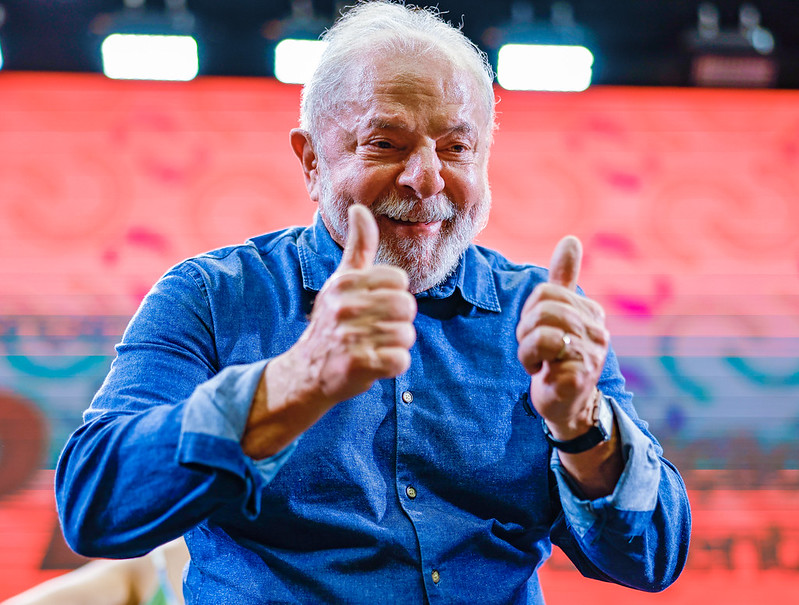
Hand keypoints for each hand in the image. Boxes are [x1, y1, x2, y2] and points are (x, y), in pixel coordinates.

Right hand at [293, 204, 416, 402]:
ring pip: (406, 334)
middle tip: (376, 329)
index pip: (399, 281)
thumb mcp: (342, 280)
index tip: (374, 305)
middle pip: (406, 307)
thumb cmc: (332, 321)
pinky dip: (393, 365)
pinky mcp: (358, 364)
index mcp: (346, 282)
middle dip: (399, 321)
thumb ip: (358, 245)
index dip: (393, 295)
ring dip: (395, 345)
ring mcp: (350, 336)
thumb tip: (360, 207)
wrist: (308, 371)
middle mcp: (346, 306)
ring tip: (374, 346)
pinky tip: (375, 363)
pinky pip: (400, 360)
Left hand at [516, 236, 609, 439]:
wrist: (567, 406)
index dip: (531, 312)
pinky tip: (543, 374)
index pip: (546, 292)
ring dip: (527, 349)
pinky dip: (531, 364)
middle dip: (526, 330)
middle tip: (534, 349)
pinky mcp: (579, 375)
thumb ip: (565, 280)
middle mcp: (597, 331)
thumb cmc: (558, 358)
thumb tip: (571, 239)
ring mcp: (591, 354)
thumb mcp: (559, 316)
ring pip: (541, 331)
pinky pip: (541, 352)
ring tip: (538, 361)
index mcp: (592, 312)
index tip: (537, 331)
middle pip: (543, 309)